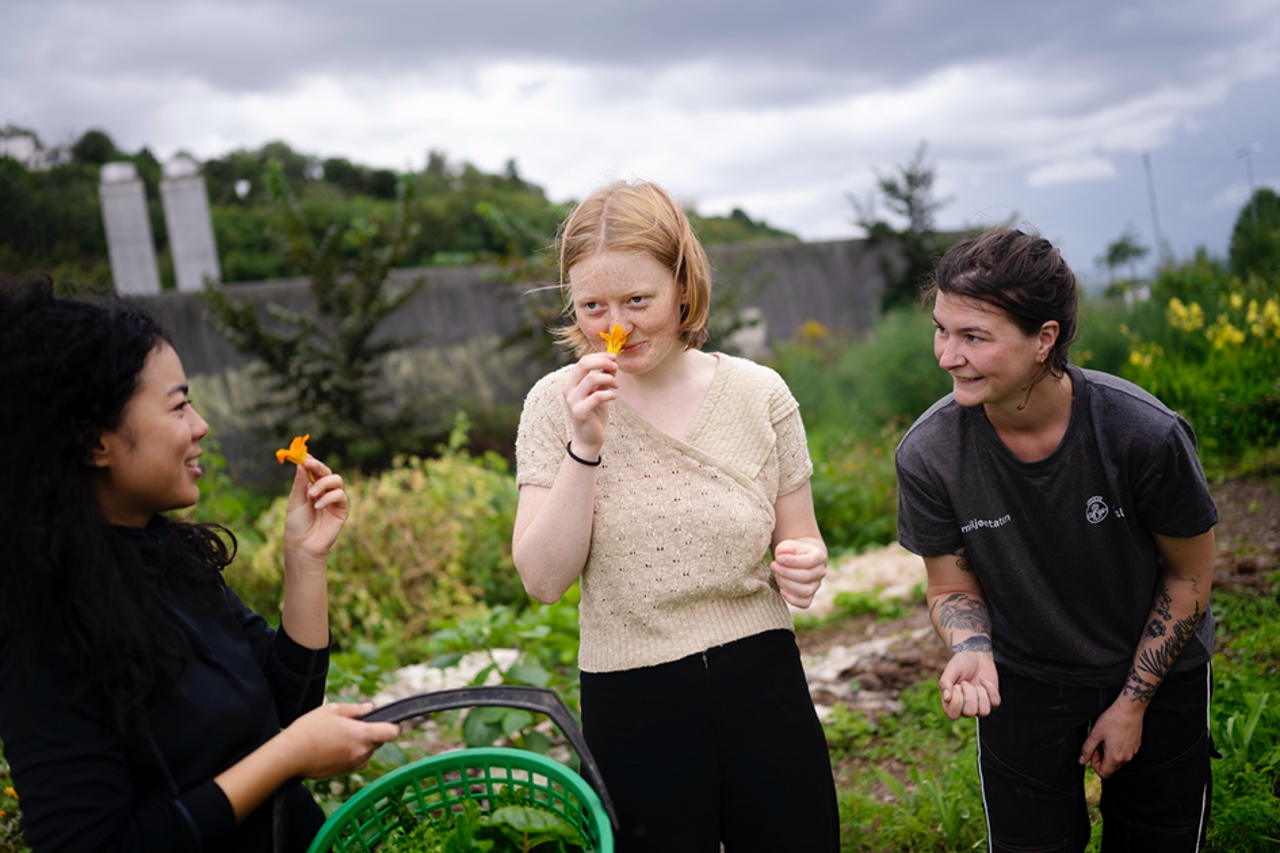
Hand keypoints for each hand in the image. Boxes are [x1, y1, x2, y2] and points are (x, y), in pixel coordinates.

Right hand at [280, 703, 400, 779]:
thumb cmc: (309, 730)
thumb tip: (369, 708)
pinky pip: (356, 761)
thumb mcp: (332, 710)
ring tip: (340, 736)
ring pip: (367, 753)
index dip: (394, 726)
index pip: (392, 733)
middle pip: (379, 742)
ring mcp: (352, 764)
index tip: (389, 722)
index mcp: (361, 735)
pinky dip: (352, 754)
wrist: (289, 756)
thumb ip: (354, 709)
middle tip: (353, 725)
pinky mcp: (343, 772)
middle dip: (372, 733)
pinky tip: (334, 747)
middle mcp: (361, 752)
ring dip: (361, 745)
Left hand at [283, 456, 348, 559]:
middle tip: (308, 464)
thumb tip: (301, 463)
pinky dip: (329, 498)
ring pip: (337, 480)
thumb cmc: (296, 524)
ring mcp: (334, 500)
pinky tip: (318, 506)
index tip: (303, 456)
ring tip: (311, 494)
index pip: (314, 469)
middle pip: (326, 471)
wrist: (302, 545)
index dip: (310, 461)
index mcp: (311, 487)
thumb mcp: (295, 501)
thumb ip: (300, 483)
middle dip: (318, 466)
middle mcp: (324, 491)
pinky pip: (340, 495)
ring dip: (323, 483)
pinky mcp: (342, 509)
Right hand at [562, 352, 618, 453]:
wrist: (588, 439)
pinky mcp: (579, 412)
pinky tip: (613, 397)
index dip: (600, 356)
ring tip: (616, 386)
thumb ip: (604, 376)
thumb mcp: (599, 391)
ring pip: (591, 378)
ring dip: (608, 379)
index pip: (584, 361)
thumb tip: (613, 360)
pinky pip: (596, 396)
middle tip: (616, 367)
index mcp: (571, 381)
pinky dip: (609, 394)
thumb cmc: (594, 413)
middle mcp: (568, 389)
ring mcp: (572, 401)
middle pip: (584, 365)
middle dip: (603, 362)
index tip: (614, 357)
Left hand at [770, 538, 826, 607]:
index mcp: (819, 556)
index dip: (792, 562)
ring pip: (806, 591)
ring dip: (788, 584)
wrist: (798, 559)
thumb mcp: (788, 545)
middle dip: (786, 572)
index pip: (809, 562)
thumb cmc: (792, 552)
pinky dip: (793, 600)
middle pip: (806, 577)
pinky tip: (782, 591)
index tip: (778, 559)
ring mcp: (816, 585)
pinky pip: (805, 603)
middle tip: (773, 566)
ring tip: (777, 576)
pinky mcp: (810, 596)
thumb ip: (785, 548)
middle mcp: (821, 572)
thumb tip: (782, 554)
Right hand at [938, 652, 1000, 719]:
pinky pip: (995, 703)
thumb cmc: (961, 663)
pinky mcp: (991, 701)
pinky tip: (984, 681)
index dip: (956, 701)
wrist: (976, 656)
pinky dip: (990, 689)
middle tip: (966, 682)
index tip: (956, 686)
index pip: (953, 715)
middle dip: (969, 693)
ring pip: (984, 712)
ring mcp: (979, 706)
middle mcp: (964, 708)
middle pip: (970, 712)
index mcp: (951, 703)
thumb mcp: (951, 670)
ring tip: (976, 684)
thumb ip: (945, 683)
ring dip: (981, 694)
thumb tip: (946, 698)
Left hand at [1079, 698, 1143, 777]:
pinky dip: (1118, 748)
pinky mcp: (1136, 746)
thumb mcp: (1095, 734)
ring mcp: (1133, 752)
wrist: (1130, 709)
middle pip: (1111, 768)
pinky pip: (1125, 753)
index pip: (1104, 774)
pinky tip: (1114, 735)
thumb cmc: (1112, 720)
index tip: (1092, 751)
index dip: (1094, 765)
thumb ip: (1087, 750)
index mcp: (1115, 757)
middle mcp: (1126, 758)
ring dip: (1110, 754)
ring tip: (1106, 738)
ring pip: (1118, 761)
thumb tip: (1081, 761)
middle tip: (1098, 743)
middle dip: (1102, 759)